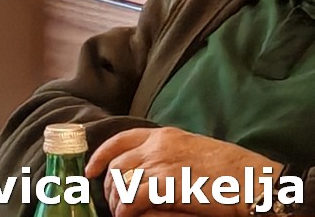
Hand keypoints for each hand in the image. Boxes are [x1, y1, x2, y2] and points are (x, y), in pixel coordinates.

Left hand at [90, 127, 280, 216]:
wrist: (254, 181)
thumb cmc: (231, 169)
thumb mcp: (194, 151)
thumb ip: (168, 155)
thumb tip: (147, 171)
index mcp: (163, 135)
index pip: (119, 140)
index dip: (100, 155)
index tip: (90, 169)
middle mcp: (157, 146)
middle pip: (116, 164)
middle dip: (108, 184)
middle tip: (110, 202)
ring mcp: (161, 165)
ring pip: (121, 181)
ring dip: (116, 199)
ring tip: (120, 212)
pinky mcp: (167, 185)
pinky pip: (133, 197)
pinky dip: (126, 208)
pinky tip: (127, 216)